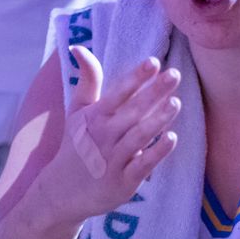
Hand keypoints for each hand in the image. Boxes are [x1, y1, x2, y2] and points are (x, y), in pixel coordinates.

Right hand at [42, 46, 180, 224]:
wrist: (62, 192)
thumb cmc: (76, 145)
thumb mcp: (77, 112)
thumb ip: (87, 80)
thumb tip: (80, 46)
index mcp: (94, 117)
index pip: (117, 94)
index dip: (135, 78)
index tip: (153, 62)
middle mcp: (103, 136)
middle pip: (132, 112)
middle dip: (153, 93)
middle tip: (175, 75)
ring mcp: (113, 160)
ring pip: (138, 137)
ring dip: (158, 119)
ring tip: (177, 102)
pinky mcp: (123, 182)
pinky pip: (142, 165)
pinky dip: (156, 152)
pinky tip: (172, 137)